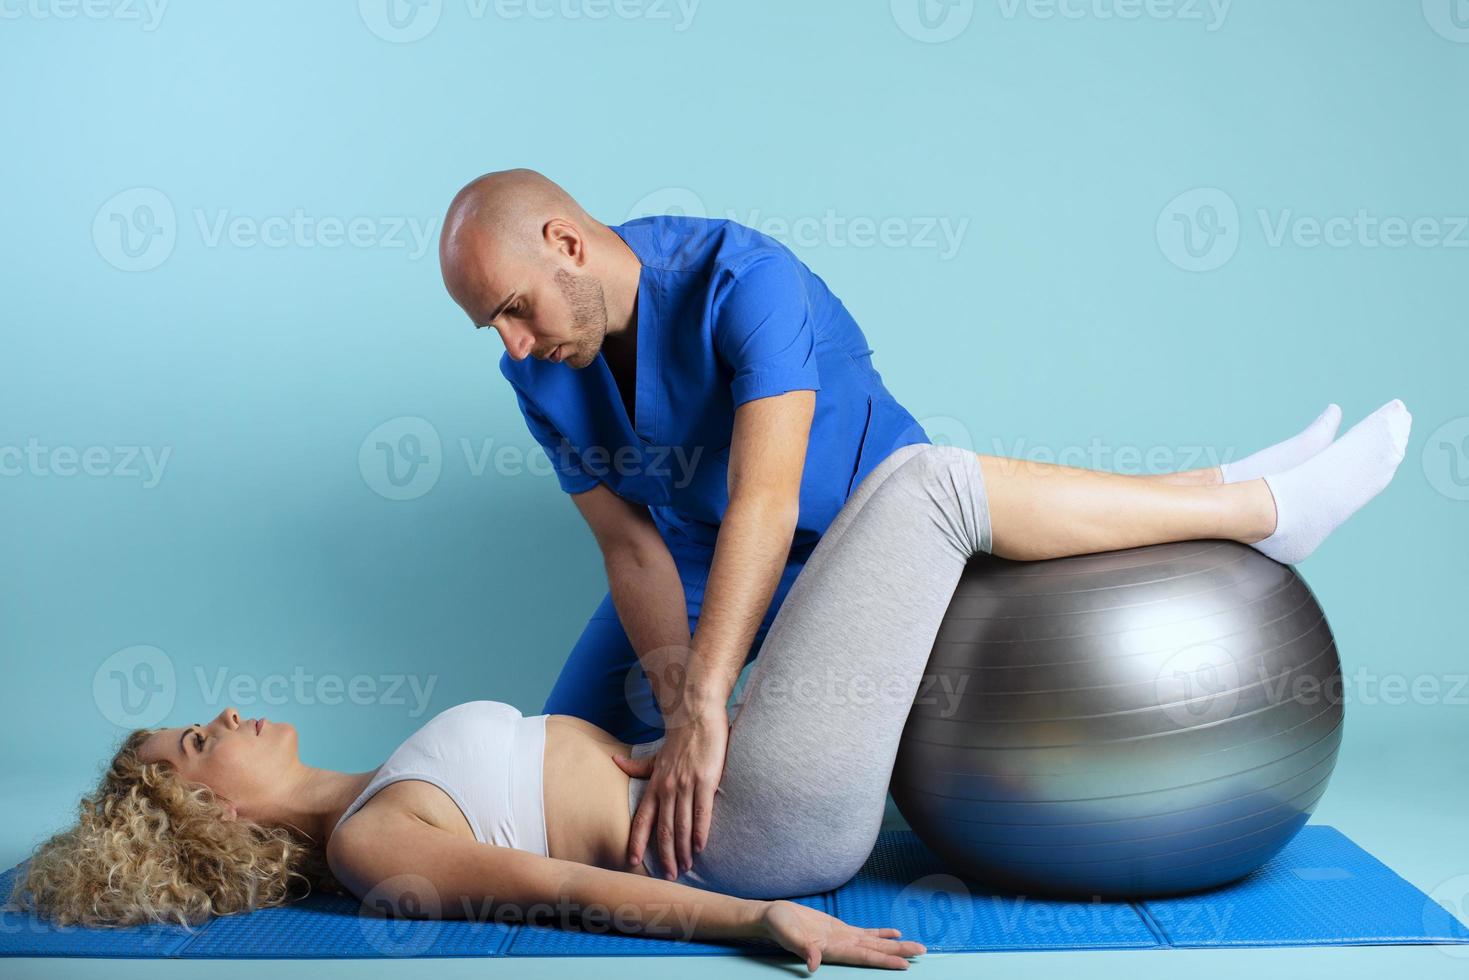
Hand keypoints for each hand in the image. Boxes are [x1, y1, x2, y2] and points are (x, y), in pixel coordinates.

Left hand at [613, 704, 727, 878]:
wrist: (696, 717)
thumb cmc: (679, 739)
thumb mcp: (655, 756)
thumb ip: (637, 766)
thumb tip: (615, 761)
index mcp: (654, 785)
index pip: (642, 819)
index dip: (637, 841)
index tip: (633, 861)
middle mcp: (667, 788)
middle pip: (663, 829)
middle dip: (664, 855)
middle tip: (668, 875)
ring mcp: (686, 785)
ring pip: (682, 825)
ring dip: (683, 849)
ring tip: (685, 867)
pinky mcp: (705, 781)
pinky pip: (702, 812)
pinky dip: (701, 832)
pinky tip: (701, 847)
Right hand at [760, 899, 926, 971]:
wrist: (772, 917)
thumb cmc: (778, 925)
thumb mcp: (788, 935)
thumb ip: (802, 948)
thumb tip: (812, 964)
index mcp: (832, 949)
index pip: (864, 957)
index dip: (884, 961)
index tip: (905, 964)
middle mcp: (842, 946)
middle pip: (875, 952)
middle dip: (899, 953)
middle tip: (923, 952)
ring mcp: (842, 938)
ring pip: (874, 944)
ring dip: (895, 946)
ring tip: (916, 947)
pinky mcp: (840, 930)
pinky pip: (865, 933)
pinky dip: (881, 934)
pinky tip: (895, 934)